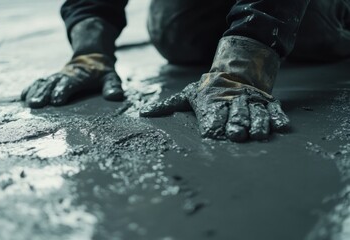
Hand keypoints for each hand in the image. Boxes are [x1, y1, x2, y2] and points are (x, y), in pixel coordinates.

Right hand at [21, 54, 123, 107]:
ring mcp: (57, 77)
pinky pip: (39, 82)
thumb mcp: (112, 78)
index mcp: (81, 75)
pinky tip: (23, 97)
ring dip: (35, 92)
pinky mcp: (51, 80)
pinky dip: (30, 88)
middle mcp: (66, 75)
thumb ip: (113, 87)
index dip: (64, 90)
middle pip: (53, 83)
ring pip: (44, 82)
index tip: (57, 100)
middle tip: (37, 104)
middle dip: (44, 93)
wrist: (91, 58)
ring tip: (29, 103)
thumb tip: (115, 96)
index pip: (71, 82)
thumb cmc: (102, 73)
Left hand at [140, 72, 289, 141]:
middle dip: (235, 126)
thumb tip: (142, 113)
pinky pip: (274, 110)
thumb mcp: (187, 94)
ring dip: (257, 124)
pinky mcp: (267, 102)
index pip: (213, 116)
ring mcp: (252, 102)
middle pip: (235, 116)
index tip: (213, 134)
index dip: (214, 125)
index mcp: (213, 102)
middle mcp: (233, 103)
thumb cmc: (207, 89)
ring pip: (256, 115)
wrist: (234, 70)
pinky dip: (278, 118)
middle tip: (235, 135)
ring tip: (257, 135)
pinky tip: (280, 126)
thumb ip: (167, 105)